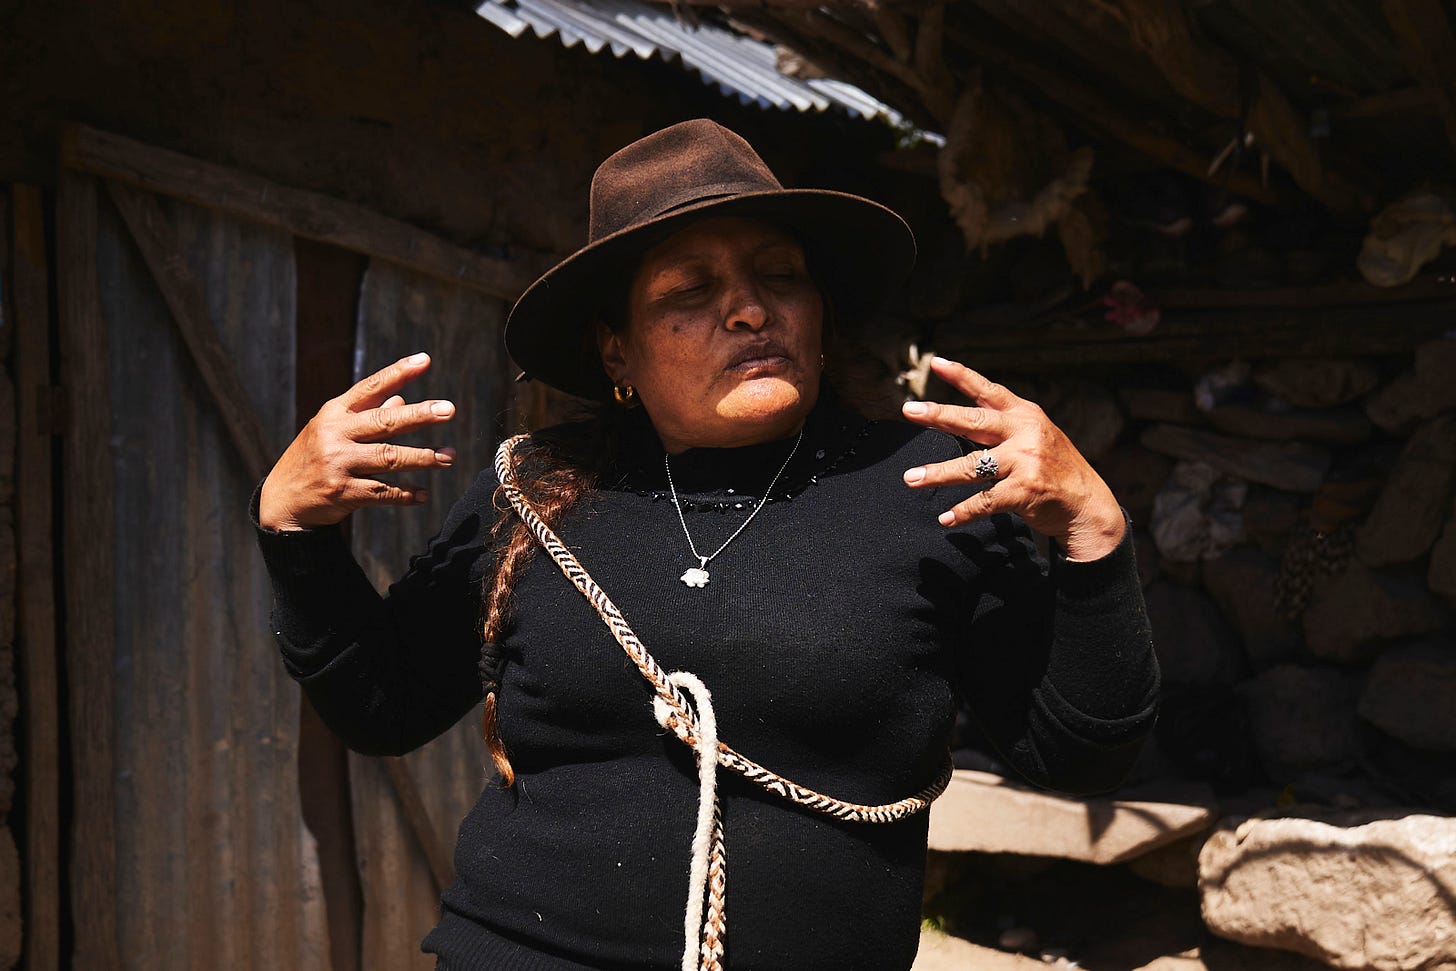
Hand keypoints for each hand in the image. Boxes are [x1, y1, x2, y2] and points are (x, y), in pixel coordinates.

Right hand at [258, 352, 456, 530]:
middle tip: (449, 410)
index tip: (425, 360)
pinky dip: (407, 494)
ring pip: (389, 458)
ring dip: (424, 457)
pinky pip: (384, 492)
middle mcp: (335, 435)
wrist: (282, 500)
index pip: (370, 388)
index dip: (398, 373)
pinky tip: (424, 494)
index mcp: (334, 413)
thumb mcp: (333, 430)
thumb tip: (401, 399)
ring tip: (450, 456)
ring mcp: (338, 464)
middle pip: (384, 421)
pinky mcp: (343, 492)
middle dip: (419, 415)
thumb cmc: (315, 457)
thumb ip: (367, 415)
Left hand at [899, 356, 1124, 560]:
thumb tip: (953, 419)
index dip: (961, 375)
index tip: (935, 363)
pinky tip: (946, 518)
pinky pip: (985, 501)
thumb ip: (1002, 426)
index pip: (988, 390)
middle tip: (909, 410)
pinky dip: (963, 511)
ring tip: (911, 478)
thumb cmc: (1055, 470)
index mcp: (1025, 415)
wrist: (1089, 506)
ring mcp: (1026, 461)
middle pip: (974, 421)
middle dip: (938, 415)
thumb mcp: (1036, 437)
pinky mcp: (1025, 490)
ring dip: (938, 474)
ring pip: (972, 466)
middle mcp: (1025, 433)